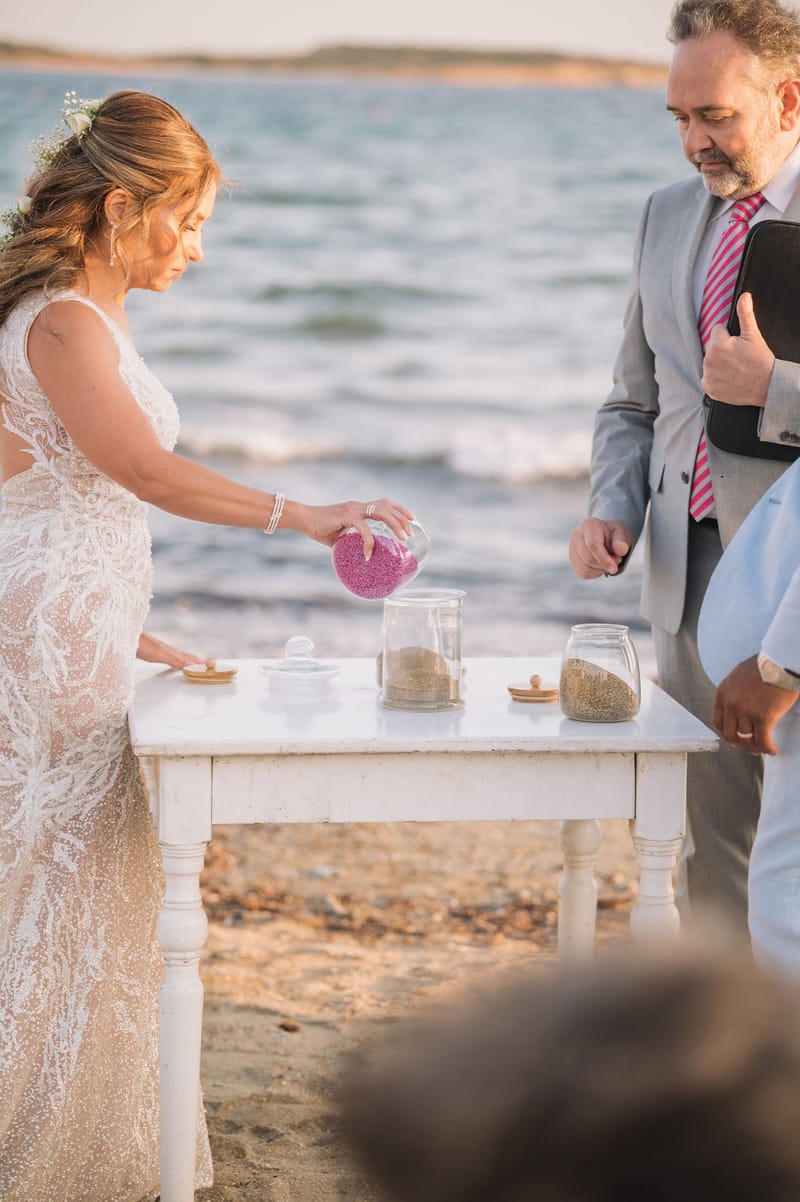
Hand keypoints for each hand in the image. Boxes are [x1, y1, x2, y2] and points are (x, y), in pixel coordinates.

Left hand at [136, 632, 205, 669]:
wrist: (122, 636)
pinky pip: (167, 659)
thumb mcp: (160, 654)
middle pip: (185, 656)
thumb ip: (176, 660)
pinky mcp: (149, 653)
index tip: (211, 666)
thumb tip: (192, 666)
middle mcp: (166, 650)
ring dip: (185, 661)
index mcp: (171, 651)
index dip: (200, 662)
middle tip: (205, 665)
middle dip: (195, 661)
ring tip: (190, 665)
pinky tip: (168, 663)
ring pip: (176, 657)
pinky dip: (173, 663)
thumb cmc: (139, 644)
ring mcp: (158, 651)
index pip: (190, 658)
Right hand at [299, 497, 414, 555]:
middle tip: (410, 533)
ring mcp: (354, 509)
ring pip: (382, 512)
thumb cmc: (319, 528)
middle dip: (402, 517)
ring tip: (402, 538)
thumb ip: (351, 542)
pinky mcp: (347, 516)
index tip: (411, 519)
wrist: (303, 520)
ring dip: (395, 524)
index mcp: (359, 508)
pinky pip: (364, 529)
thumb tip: (359, 557)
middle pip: (387, 505)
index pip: (385, 504)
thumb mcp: (340, 537)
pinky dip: (369, 541)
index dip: (400, 509)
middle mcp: (359, 506)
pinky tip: (368, 553)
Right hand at [569, 518, 631, 578]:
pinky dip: (595, 573)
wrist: (607, 535)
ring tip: (609, 560)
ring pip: (585, 568)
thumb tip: (621, 549)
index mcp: (588, 525)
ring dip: (601, 570)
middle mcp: (576, 535)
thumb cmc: (615, 534)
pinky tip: (602, 565)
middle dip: (604, 565)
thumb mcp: (622, 533)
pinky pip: (583, 573)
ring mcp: (572, 547)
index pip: (593, 546)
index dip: (604, 560)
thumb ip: (622, 541)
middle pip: (588, 559)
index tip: (614, 569)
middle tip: (617, 559)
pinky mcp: (572, 559)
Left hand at [701, 292, 774, 407]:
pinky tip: (728, 378)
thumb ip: (745, 314)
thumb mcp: (753, 335)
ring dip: (718, 363)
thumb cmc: (761, 362)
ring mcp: (707, 375)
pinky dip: (716, 378)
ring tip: (734, 368)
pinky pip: (708, 378)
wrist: (766, 386)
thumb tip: (744, 297)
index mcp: (717, 344)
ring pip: (709, 362)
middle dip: (722, 350)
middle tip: (738, 358)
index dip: (729, 336)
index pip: (716, 331)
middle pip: (711, 347)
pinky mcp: (708, 388)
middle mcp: (708, 360)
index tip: (738, 345)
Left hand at [712, 654, 798, 754]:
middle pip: (731, 733)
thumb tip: (737, 710)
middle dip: (741, 744)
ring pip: (747, 739)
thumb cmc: (764, 666)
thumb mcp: (739, 676)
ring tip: (763, 749)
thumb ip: (734, 692)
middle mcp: (731, 703)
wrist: (780, 662)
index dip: (726, 734)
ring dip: (755, 747)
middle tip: (750, 748)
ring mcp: (746, 711)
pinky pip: (763, 740)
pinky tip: (773, 750)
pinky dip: (768, 748)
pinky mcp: (763, 717)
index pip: (718, 721)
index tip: (734, 739)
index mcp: (723, 693)